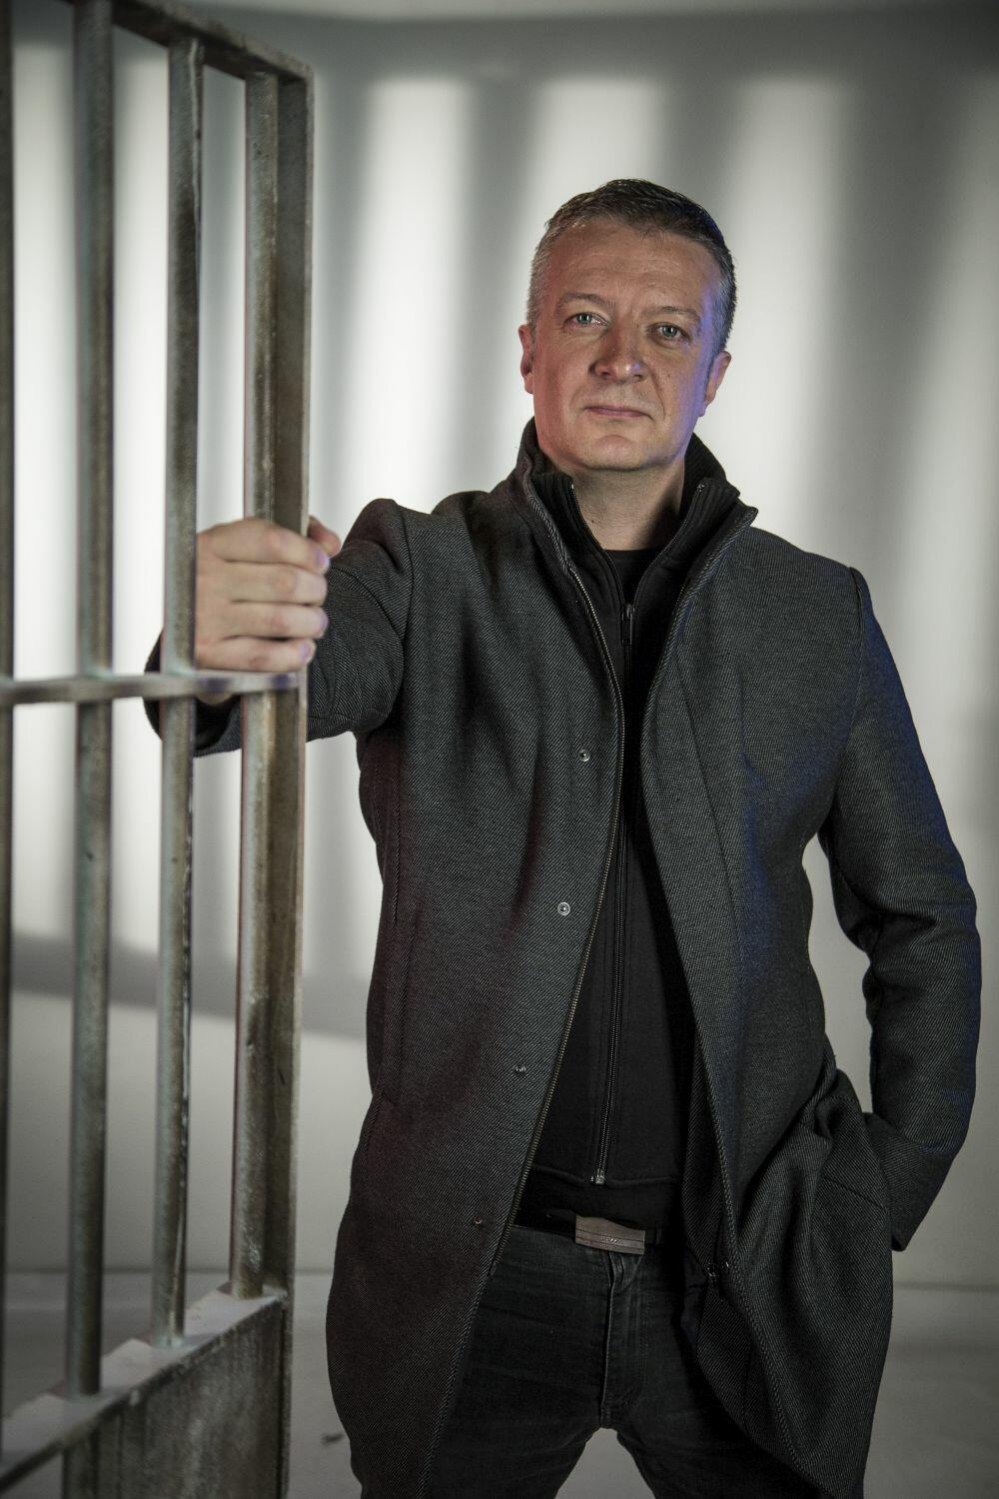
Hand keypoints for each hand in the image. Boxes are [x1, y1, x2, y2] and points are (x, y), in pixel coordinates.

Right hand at [191, 514, 341, 702]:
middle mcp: (203, 578)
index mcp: (212, 544)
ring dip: (310, 622)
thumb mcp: (244, 549)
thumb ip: (292, 536)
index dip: (307, 552)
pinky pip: (264, 656)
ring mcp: (203, 618)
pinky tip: (302, 648)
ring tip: (315, 622)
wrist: (174, 630)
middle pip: (284, 582)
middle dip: (315, 590)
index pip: (272, 541)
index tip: (321, 563)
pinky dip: (293, 654)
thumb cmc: (221, 584)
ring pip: (280, 620)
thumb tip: (330, 543)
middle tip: (317, 596)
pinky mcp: (207, 654)